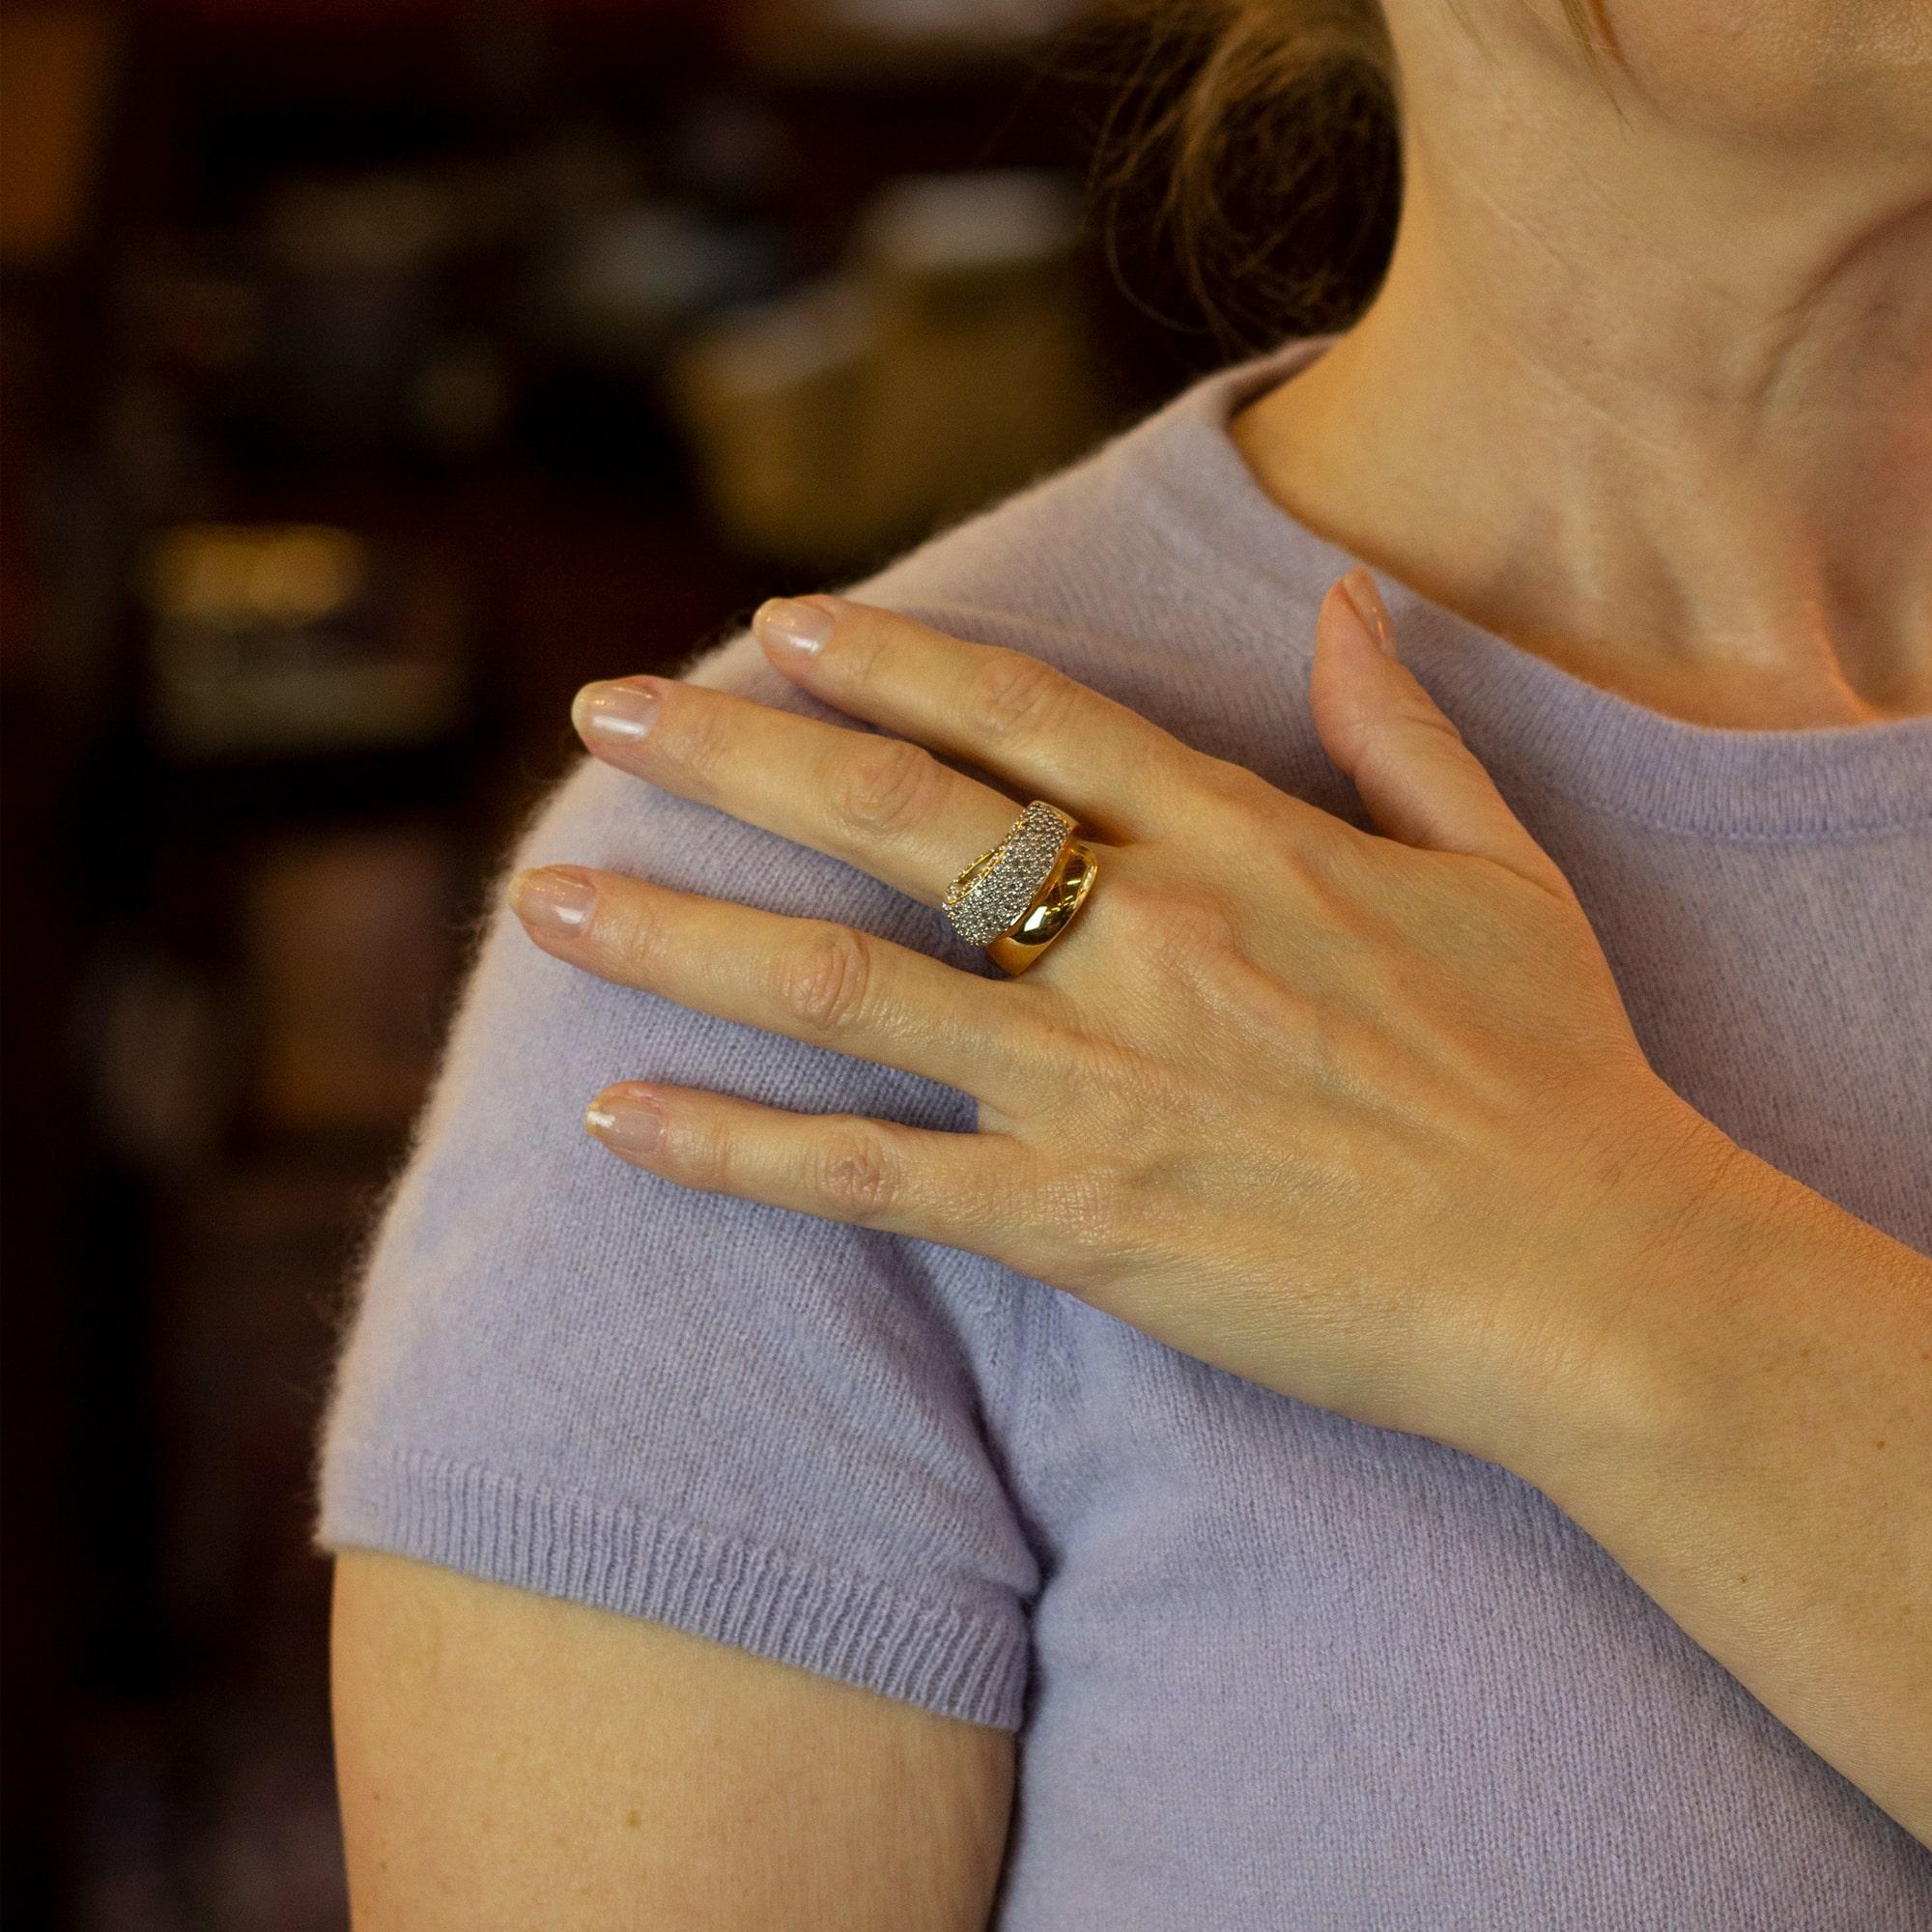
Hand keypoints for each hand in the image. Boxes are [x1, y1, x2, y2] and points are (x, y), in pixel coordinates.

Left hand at [506, 570, 1740, 1479]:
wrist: (1587, 1275)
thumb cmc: (1555, 1070)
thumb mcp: (1499, 865)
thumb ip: (1399, 727)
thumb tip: (1346, 601)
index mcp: (1241, 843)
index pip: (1026, 715)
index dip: (888, 657)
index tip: (776, 623)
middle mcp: (1144, 942)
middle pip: (894, 817)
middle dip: (731, 755)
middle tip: (601, 715)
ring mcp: (1099, 1084)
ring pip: (841, 987)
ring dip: (680, 937)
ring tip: (546, 900)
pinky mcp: (1078, 1222)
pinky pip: (868, 1179)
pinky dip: (734, 1150)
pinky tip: (617, 1120)